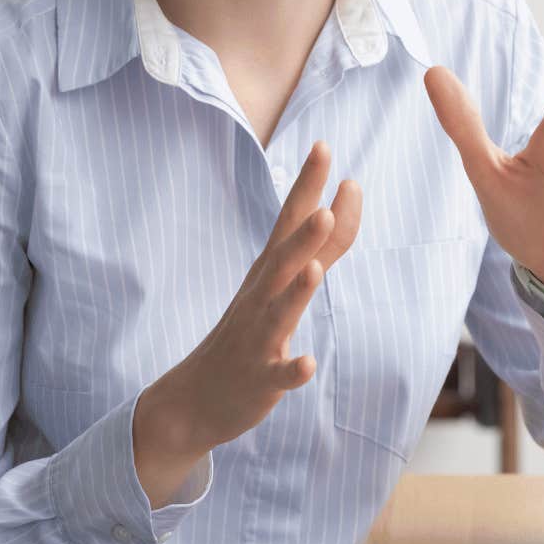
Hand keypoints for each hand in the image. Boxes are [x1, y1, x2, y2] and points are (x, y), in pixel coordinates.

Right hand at [133, 141, 360, 504]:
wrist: (197, 397)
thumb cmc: (249, 332)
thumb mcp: (283, 284)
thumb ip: (322, 245)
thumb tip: (346, 197)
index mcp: (268, 273)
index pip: (289, 221)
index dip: (307, 186)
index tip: (324, 146)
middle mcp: (260, 298)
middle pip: (283, 259)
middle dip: (305, 231)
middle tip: (329, 197)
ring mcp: (257, 339)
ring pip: (279, 311)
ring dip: (297, 291)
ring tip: (315, 268)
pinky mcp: (258, 379)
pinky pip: (277, 375)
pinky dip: (292, 369)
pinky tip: (307, 364)